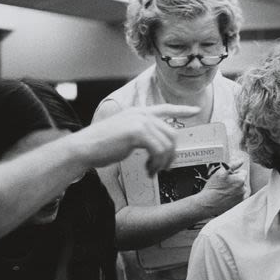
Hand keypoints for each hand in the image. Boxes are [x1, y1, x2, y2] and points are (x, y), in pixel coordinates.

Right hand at [73, 104, 199, 174]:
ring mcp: (140, 122)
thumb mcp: (124, 134)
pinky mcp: (137, 132)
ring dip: (163, 162)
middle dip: (172, 154)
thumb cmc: (101, 146)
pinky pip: (159, 150)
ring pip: (167, 144)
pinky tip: (148, 170)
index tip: (195, 110)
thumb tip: (157, 145)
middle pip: (171, 133)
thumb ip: (141, 133)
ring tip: (152, 171)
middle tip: (163, 168)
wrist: (84, 148)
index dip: (182, 110)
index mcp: (138, 112)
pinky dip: (156, 164)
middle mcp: (141, 114)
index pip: (165, 108)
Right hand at [195, 158, 246, 216]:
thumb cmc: (213, 187)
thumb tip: (241, 160)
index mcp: (241, 180)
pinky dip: (234, 195)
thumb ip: (233, 164)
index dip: (234, 173)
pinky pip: (238, 196)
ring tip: (224, 190)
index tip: (227, 176)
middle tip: (224, 183)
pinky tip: (226, 196)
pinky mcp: (238, 204)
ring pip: (240, 189)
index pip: (242, 172)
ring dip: (235, 188)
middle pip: (241, 180)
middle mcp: (243, 189)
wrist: (207, 203)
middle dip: (235, 180)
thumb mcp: (221, 172)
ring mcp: (241, 198)